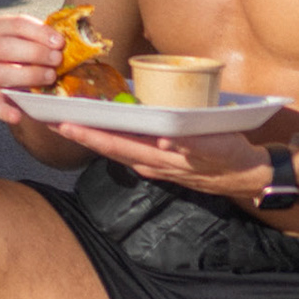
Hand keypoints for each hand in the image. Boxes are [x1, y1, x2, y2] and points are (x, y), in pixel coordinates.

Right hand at [0, 13, 64, 124]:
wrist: (28, 80)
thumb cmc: (37, 54)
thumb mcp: (41, 41)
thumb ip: (50, 39)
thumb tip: (75, 38)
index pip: (16, 24)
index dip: (39, 32)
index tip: (60, 41)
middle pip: (5, 47)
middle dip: (35, 53)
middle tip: (58, 59)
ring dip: (28, 75)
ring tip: (50, 77)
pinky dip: (4, 111)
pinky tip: (18, 116)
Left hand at [53, 124, 269, 198]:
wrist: (248, 177)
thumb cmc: (232, 158)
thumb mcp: (217, 149)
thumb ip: (192, 144)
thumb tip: (165, 140)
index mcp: (159, 158)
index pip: (117, 145)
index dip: (90, 135)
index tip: (66, 125)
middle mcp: (150, 162)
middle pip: (108, 147)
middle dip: (79, 134)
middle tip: (50, 121)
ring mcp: (153, 163)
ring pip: (115, 148)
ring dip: (90, 136)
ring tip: (65, 122)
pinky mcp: (160, 159)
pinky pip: (128, 148)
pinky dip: (110, 138)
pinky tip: (100, 128)